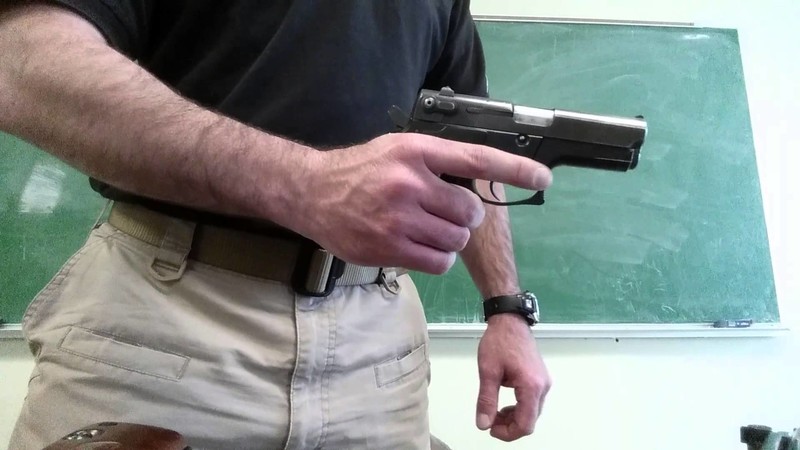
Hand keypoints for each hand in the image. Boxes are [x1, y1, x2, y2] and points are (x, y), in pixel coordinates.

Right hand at [295, 133, 551, 273]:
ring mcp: (398, 218)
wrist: (312, 192)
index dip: (514, 169)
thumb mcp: (399, 150)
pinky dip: (436, 258)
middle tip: (447, 213)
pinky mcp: (388, 248)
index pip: (476, 159)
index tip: (543, 178)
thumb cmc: (361, 170)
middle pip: (470, 212)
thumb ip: (437, 162)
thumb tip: (479, 182)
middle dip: (466, 217)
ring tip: (426, 229)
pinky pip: (437, 262)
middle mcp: (409, 182)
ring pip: (455, 240)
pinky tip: (417, 246)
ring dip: (450, 239)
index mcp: (416, 151)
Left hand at [476, 313, 551, 440]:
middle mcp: (543, 387)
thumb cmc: (499, 341)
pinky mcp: (540, 378)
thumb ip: (486, 400)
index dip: (508, 433)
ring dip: (513, 417)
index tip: (491, 429)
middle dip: (509, 426)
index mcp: (531, 386)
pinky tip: (504, 404)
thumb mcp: (488, 372)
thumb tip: (483, 424)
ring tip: (494, 412)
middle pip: (530, 421)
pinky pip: (532, 401)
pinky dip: (518, 407)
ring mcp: (544, 382)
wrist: (510, 320)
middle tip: (489, 420)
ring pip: (531, 412)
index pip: (525, 424)